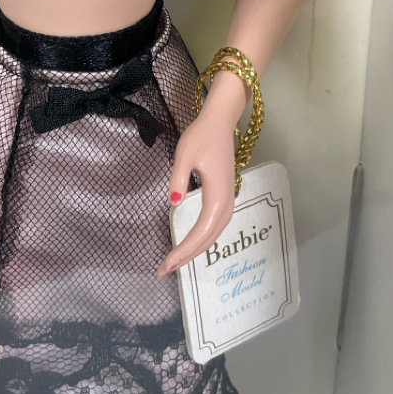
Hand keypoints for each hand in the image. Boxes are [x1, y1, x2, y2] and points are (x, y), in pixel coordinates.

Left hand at [158, 105, 236, 277]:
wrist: (220, 122)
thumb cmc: (202, 136)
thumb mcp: (185, 154)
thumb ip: (179, 179)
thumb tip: (174, 204)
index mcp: (217, 196)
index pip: (200, 233)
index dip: (184, 251)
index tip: (166, 264)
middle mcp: (226, 203)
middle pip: (208, 239)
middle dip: (187, 257)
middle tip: (164, 271)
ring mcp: (228, 201)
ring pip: (213, 234)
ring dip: (195, 250)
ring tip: (175, 262)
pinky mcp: (224, 197)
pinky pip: (214, 226)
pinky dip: (202, 239)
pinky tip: (190, 244)